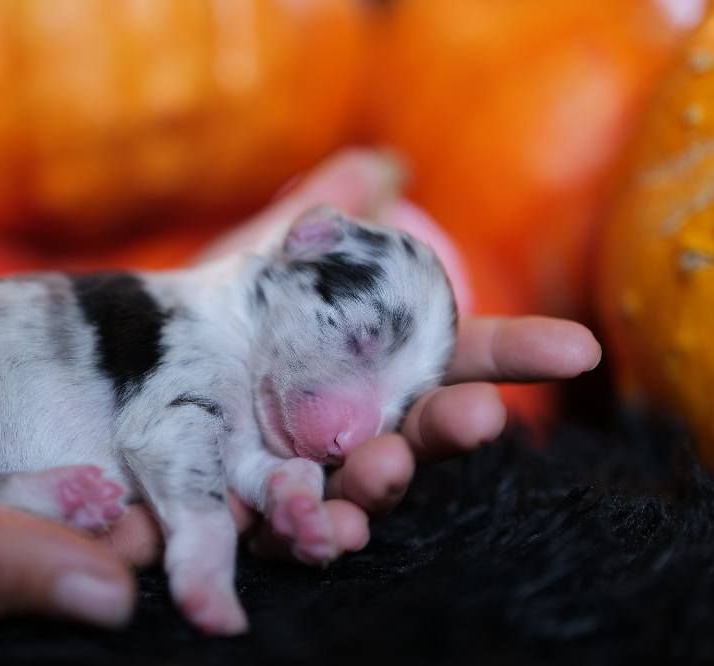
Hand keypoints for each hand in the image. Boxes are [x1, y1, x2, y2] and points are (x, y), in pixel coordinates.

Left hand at [97, 149, 601, 564]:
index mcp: (380, 364)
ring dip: (385, 482)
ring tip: (381, 463)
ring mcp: (318, 472)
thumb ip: (324, 218)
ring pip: (366, 488)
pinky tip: (319, 528)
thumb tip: (380, 168)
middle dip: (454, 425)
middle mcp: (364, 423)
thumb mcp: (260, 262)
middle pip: (424, 429)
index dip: (519, 354)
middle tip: (476, 414)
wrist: (136, 376)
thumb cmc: (216, 323)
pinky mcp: (262, 512)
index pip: (461, 357)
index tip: (577, 349)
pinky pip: (291, 530)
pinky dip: (308, 532)